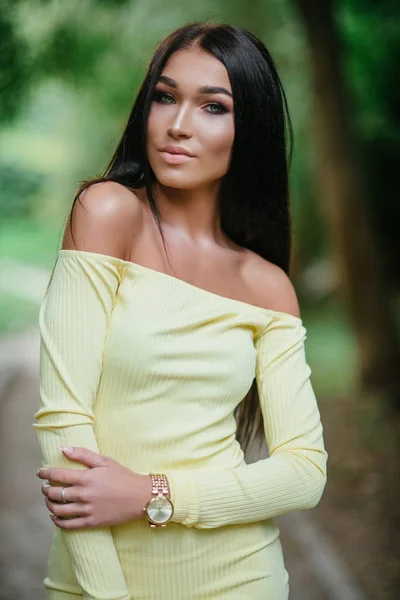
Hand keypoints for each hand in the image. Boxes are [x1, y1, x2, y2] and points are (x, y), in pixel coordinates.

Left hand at [36, 446, 152, 529]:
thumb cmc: (123, 476)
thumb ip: (82, 454)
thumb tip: (62, 448)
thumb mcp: (105, 461)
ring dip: (49, 504)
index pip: (58, 475)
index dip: (45, 473)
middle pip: (56, 493)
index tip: (40, 472)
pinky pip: (68, 525)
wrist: (140, 497)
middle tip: (45, 487)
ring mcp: (87, 510)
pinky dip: (57, 521)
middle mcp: (84, 495)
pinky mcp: (91, 522)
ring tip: (49, 500)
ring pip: (59, 510)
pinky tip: (55, 516)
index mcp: (86, 478)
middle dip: (46, 490)